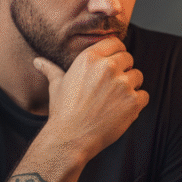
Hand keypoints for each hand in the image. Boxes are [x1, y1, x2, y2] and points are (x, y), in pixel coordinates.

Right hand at [35, 38, 148, 159]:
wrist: (70, 138)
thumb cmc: (62, 111)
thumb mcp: (56, 86)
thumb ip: (51, 70)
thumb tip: (38, 61)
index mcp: (89, 58)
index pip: (115, 42)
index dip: (116, 52)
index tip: (113, 64)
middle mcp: (107, 67)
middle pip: (128, 58)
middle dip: (123, 69)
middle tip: (112, 86)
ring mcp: (122, 84)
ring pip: (137, 76)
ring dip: (131, 86)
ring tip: (115, 100)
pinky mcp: (133, 102)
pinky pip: (144, 95)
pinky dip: (137, 102)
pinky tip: (122, 109)